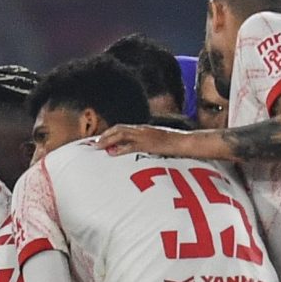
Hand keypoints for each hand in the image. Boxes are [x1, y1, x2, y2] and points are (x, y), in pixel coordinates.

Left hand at [96, 124, 212, 158]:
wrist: (186, 142)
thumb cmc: (174, 144)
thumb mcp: (158, 142)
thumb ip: (145, 145)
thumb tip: (134, 151)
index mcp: (144, 129)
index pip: (122, 128)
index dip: (110, 133)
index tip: (100, 140)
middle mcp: (142, 129)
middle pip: (119, 128)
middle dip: (105, 135)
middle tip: (94, 143)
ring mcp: (145, 135)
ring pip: (121, 133)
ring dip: (108, 139)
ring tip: (98, 147)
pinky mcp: (149, 143)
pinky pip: (131, 145)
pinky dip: (120, 149)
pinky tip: (112, 153)